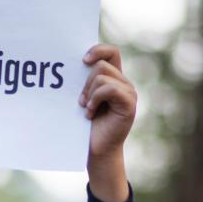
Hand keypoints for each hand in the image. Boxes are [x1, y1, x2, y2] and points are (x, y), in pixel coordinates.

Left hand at [79, 44, 135, 201]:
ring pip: (102, 76)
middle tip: (81, 102)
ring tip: (86, 110)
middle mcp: (124, 83)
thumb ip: (84, 82)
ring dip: (89, 93)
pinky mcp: (129, 104)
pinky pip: (109, 89)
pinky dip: (95, 99)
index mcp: (114, 80)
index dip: (97, 50)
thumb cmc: (85, 128)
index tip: (82, 60)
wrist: (95, 152)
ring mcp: (129, 93)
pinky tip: (90, 114)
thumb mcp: (83, 100)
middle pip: (102, 64)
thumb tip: (73, 62)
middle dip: (86, 83)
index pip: (111, 52)